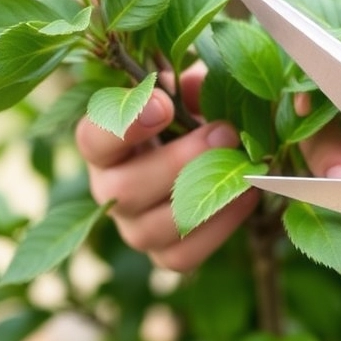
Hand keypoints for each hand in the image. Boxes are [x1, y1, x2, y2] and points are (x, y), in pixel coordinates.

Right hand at [75, 66, 257, 270]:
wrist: (216, 155)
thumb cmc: (194, 117)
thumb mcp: (189, 92)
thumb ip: (188, 85)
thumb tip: (196, 86)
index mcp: (106, 146)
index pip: (92, 138)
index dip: (123, 124)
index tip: (164, 105)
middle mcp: (110, 191)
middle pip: (124, 190)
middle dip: (181, 161)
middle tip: (225, 133)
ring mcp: (134, 228)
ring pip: (152, 228)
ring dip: (203, 196)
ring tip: (244, 168)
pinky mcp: (165, 255)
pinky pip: (184, 255)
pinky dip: (220, 227)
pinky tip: (248, 196)